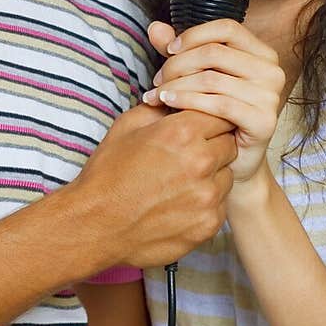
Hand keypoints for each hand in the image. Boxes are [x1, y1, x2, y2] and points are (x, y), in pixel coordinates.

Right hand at [71, 101, 236, 268]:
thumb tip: (181, 99)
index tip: (197, 128)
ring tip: (180, 182)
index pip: (220, 114)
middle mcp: (201, 163)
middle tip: (187, 156)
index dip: (208, 121)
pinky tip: (178, 204)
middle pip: (230, 144)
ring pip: (227, 176)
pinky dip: (205, 203)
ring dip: (212, 176)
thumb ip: (161, 108)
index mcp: (182, 133)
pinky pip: (220, 205)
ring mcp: (207, 196)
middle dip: (213, 146)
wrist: (95, 226)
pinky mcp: (208, 225)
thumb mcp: (127, 127)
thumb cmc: (107, 174)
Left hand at [144, 20, 284, 185]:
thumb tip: (155, 26)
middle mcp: (272, 71)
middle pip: (214, 52)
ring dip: (176, 86)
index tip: (168, 50)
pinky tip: (167, 105)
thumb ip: (180, 51)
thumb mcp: (198, 76)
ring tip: (156, 95)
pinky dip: (187, 102)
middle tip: (158, 80)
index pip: (226, 28)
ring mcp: (271, 97)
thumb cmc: (215, 115)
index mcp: (262, 53)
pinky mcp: (264, 121)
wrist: (234, 160)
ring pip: (211, 79)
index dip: (193, 35)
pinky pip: (218, 104)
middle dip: (178, 64)